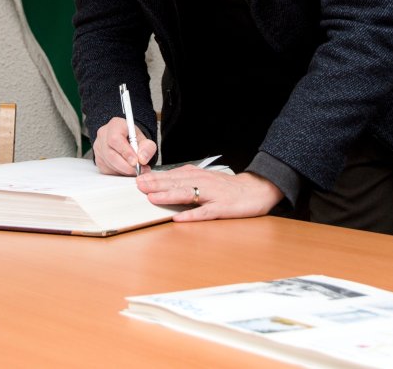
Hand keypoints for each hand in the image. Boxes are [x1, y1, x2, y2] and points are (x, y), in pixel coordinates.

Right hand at [92, 118, 157, 175]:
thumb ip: (147, 148)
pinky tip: (126, 169)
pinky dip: (118, 172)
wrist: (128, 141)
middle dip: (125, 166)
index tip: (135, 161)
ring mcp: (98, 147)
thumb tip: (142, 159)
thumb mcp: (145, 140)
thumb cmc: (135, 139)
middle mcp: (103, 135)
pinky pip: (107, 170)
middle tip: (138, 170)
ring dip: (123, 170)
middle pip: (110, 153)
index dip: (125, 152)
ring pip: (108, 163)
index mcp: (115, 125)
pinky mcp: (98, 159)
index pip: (115, 139)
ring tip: (135, 170)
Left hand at [137, 165, 283, 221]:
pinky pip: (205, 212)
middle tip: (138, 186)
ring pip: (188, 194)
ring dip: (169, 195)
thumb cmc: (227, 187)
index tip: (137, 179)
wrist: (256, 189)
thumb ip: (185, 180)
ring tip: (153, 198)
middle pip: (176, 183)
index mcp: (197, 176)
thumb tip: (163, 181)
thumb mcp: (204, 179)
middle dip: (156, 184)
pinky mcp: (222, 208)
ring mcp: (212, 195)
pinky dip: (192, 215)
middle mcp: (203, 183)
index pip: (172, 175)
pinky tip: (179, 218)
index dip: (154, 177)